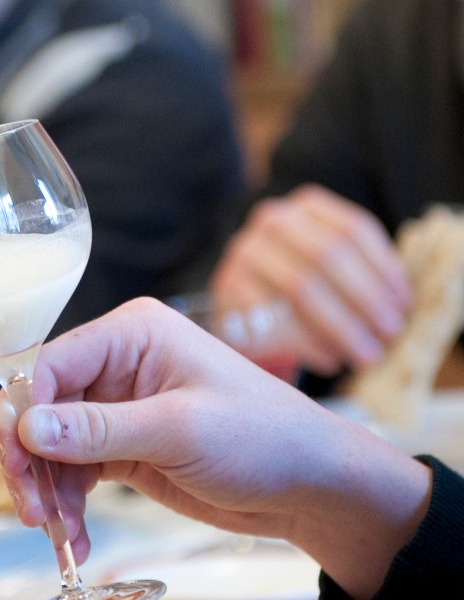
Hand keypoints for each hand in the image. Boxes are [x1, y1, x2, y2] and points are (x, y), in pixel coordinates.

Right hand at [0, 298, 430, 599]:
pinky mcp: (121, 448)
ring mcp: (117, 408)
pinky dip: (68, 507)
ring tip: (61, 536)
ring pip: (51, 447)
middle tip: (34, 511)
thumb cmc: (264, 439)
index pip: (48, 365)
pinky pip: (74, 473)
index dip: (24, 413)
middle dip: (30, 462)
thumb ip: (98, 429)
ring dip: (48, 493)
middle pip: (40, 409)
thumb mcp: (179, 431)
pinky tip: (76, 540)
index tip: (19, 462)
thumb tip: (27, 428)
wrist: (312, 488)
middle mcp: (117, 365)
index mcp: (131, 335)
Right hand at [210, 184, 409, 374]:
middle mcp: (272, 221)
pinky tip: (328, 359)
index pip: (354, 229)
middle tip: (388, 335)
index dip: (385, 269)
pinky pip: (273, 318)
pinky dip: (306, 343)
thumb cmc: (297, 289)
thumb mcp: (328, 266)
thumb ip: (361, 272)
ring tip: (363, 354)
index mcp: (307, 206)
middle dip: (365, 300)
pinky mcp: (227, 290)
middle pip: (329, 256)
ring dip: (340, 326)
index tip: (405, 305)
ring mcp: (244, 254)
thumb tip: (403, 306)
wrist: (240, 308)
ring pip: (301, 288)